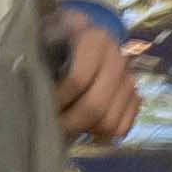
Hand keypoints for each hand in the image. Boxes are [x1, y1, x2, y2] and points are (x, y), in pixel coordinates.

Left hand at [52, 8, 141, 148]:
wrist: (73, 36)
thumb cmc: (52, 40)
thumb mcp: (43, 39)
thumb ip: (38, 55)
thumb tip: (37, 88)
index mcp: (94, 40)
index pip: (78, 78)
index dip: (58, 97)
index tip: (41, 104)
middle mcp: (117, 57)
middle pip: (95, 105)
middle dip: (70, 122)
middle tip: (51, 125)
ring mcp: (128, 78)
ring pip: (110, 122)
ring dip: (85, 130)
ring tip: (66, 126)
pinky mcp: (134, 96)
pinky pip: (121, 128)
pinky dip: (102, 134)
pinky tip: (84, 128)